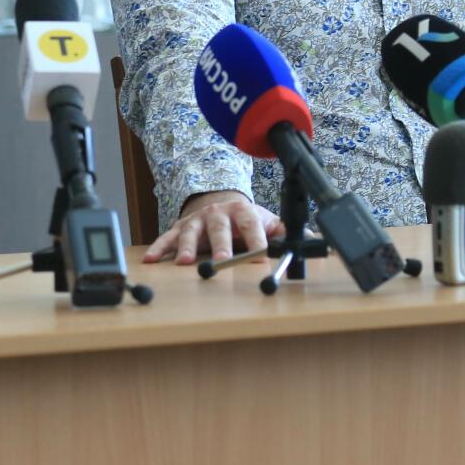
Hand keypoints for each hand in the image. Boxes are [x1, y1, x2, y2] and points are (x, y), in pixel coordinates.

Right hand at [144, 191, 284, 264]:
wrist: (218, 201)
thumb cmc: (245, 219)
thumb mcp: (267, 222)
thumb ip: (286, 234)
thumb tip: (313, 243)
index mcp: (243, 211)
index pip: (252, 225)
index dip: (257, 240)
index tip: (261, 257)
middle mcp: (218, 213)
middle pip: (220, 228)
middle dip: (221, 245)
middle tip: (222, 262)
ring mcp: (197, 220)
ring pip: (191, 232)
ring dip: (188, 248)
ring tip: (185, 263)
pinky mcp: (180, 228)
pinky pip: (167, 238)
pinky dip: (159, 248)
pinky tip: (151, 260)